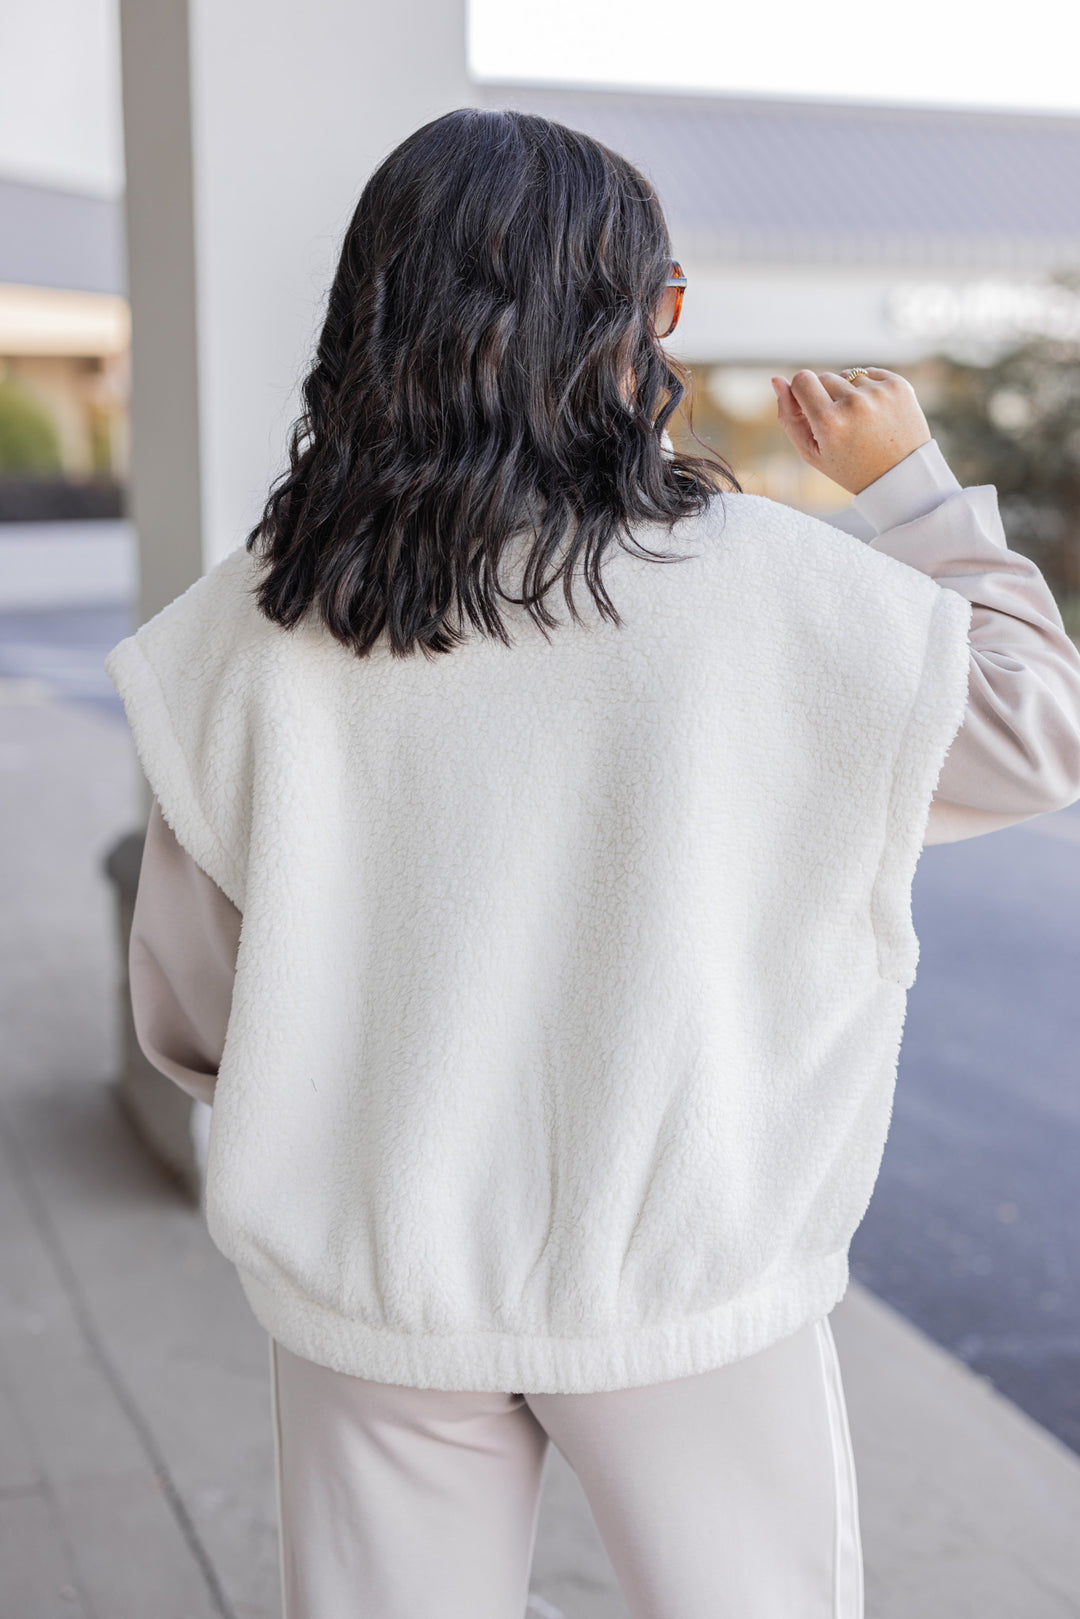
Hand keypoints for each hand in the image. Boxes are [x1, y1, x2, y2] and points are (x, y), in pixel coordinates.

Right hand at [770, 368, 931, 495]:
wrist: (902, 476)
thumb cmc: (851, 468)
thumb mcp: (812, 452)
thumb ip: (789, 417)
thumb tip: (776, 380)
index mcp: (829, 422)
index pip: (802, 379)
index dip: (802, 393)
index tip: (811, 410)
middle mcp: (854, 403)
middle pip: (824, 377)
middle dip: (827, 396)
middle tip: (842, 426)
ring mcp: (879, 393)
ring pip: (847, 375)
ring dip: (849, 392)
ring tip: (861, 422)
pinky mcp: (898, 386)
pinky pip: (870, 373)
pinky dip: (869, 389)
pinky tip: (876, 414)